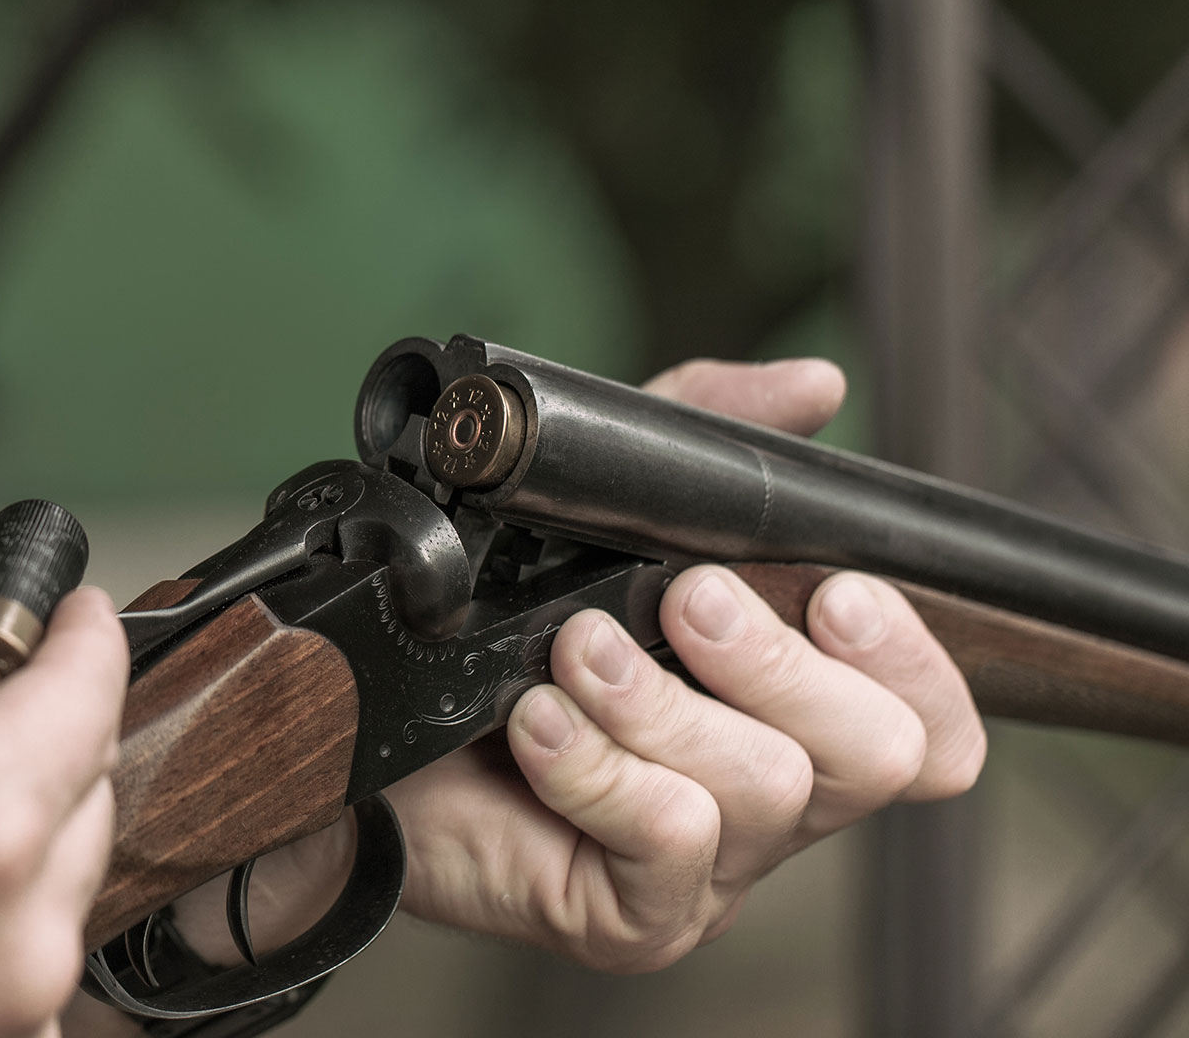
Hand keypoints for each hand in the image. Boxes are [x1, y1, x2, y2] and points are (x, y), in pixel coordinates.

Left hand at [194, 358, 986, 974]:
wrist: (368, 737)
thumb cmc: (498, 634)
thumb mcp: (604, 513)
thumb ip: (709, 443)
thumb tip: (814, 387)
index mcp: (792, 708)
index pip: (933, 720)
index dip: (913, 658)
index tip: (832, 590)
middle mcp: (773, 794)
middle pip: (876, 754)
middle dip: (781, 662)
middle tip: (687, 601)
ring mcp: (711, 866)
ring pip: (764, 786)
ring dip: (660, 700)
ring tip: (572, 650)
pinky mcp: (635, 914)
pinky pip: (667, 837)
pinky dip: (597, 763)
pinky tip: (532, 722)